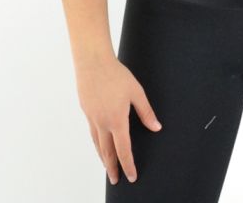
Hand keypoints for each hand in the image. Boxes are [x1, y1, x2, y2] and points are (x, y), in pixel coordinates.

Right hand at [76, 56, 162, 185]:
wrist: (93, 62)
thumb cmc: (116, 74)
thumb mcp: (136, 92)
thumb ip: (146, 112)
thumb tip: (156, 127)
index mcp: (117, 120)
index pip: (123, 150)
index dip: (128, 165)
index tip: (132, 176)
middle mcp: (102, 123)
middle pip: (107, 152)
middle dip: (113, 168)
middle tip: (116, 180)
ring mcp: (92, 118)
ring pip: (97, 144)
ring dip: (103, 158)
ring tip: (107, 167)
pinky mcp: (86, 111)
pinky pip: (92, 133)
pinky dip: (96, 143)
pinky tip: (99, 143)